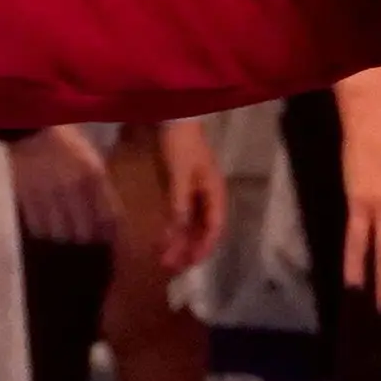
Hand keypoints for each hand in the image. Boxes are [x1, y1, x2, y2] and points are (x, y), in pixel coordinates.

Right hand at [9, 124, 117, 247]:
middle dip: (87, 236)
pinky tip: (46, 223)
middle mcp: (73, 188)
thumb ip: (101, 183)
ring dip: (65, 234)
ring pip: (61, 233)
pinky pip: (38, 227)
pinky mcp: (26, 197)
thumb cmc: (65, 137)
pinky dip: (44, 229)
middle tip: (85, 233)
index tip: (109, 235)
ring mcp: (48, 194)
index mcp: (93, 174)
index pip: (109, 216)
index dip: (111, 232)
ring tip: (65, 229)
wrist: (29, 123)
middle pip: (84, 232)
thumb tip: (109, 212)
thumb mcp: (91, 155)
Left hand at [155, 116, 228, 276]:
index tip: (189, 264)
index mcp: (215, 192)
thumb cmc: (180, 143)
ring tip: (165, 257)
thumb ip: (180, 203)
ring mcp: (195, 189)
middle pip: (202, 228)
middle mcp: (208, 194)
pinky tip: (165, 236)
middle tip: (171, 267)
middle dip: (189, 248)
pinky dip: (175, 226)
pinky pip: (182, 212)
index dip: (203, 248)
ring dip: (180, 240)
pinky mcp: (182, 184)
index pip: (214, 228)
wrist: (173, 114)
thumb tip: (179, 232)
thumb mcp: (180, 174)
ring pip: (191, 222)